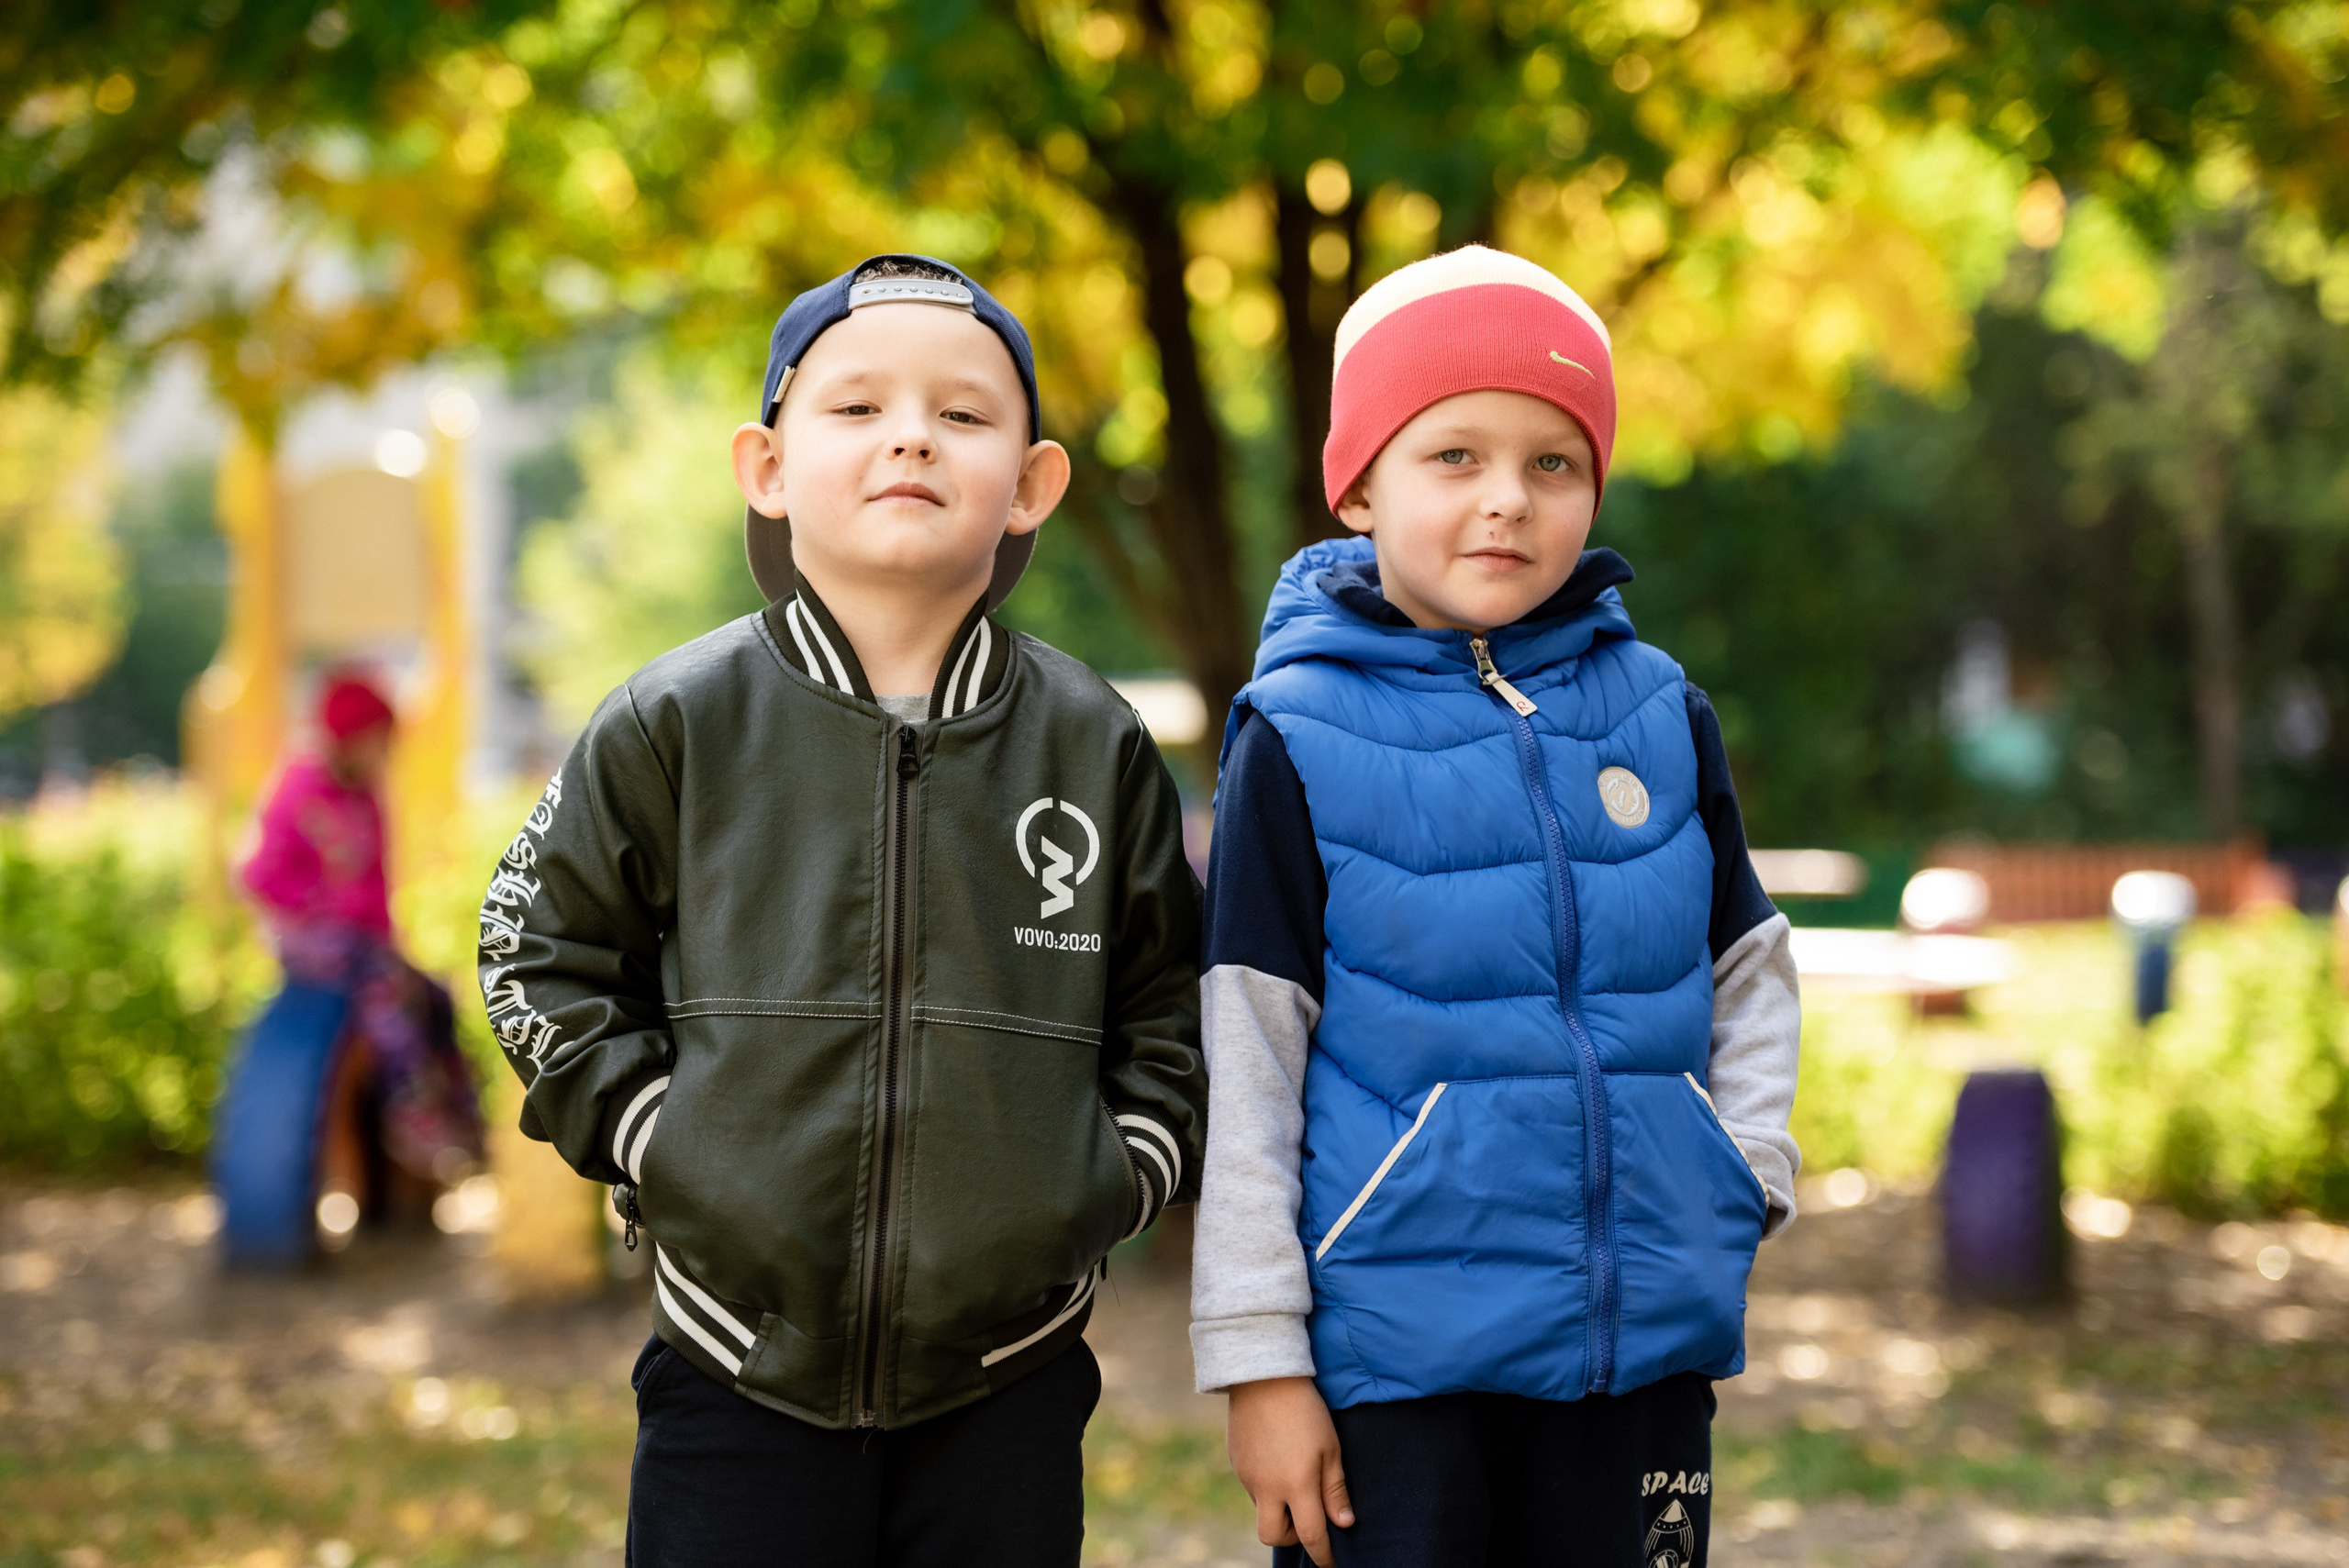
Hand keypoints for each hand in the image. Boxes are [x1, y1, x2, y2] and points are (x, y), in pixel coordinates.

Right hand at [1227, 1376, 1353, 1565]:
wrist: (1264, 1376)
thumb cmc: (1306, 1410)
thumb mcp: (1330, 1447)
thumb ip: (1335, 1489)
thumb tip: (1344, 1523)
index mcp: (1296, 1485)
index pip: (1311, 1535)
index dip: (1324, 1555)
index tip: (1332, 1564)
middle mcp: (1267, 1487)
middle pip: (1272, 1535)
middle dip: (1290, 1536)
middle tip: (1307, 1518)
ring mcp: (1247, 1476)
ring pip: (1261, 1508)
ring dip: (1279, 1505)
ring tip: (1294, 1473)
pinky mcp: (1236, 1462)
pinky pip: (1252, 1486)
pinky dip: (1267, 1484)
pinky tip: (1277, 1457)